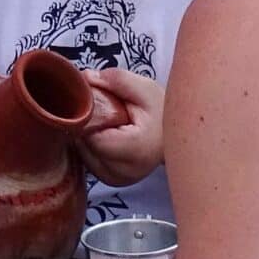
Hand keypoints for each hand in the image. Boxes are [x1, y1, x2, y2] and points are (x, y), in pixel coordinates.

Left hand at [75, 67, 164, 187]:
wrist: (177, 137)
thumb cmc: (163, 113)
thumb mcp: (145, 88)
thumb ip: (116, 80)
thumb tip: (85, 77)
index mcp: (134, 150)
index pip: (90, 135)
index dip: (85, 116)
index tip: (90, 101)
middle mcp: (123, 172)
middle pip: (83, 145)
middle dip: (84, 124)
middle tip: (98, 109)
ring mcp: (115, 180)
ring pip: (82, 153)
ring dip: (85, 135)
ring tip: (103, 122)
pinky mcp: (110, 181)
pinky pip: (87, 160)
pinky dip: (89, 146)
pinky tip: (103, 133)